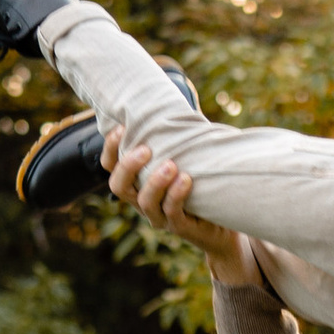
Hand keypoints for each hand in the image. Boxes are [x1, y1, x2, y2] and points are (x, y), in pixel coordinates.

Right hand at [108, 139, 266, 292]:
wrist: (224, 223)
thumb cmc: (201, 183)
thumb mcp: (184, 158)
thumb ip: (174, 139)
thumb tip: (173, 106)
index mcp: (137, 183)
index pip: (111, 166)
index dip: (110, 148)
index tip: (122, 128)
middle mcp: (142, 201)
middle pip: (118, 186)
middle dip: (128, 166)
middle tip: (145, 149)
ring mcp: (159, 217)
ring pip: (145, 201)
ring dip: (155, 182)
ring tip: (170, 165)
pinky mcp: (178, 227)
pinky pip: (172, 212)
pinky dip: (177, 195)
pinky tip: (186, 179)